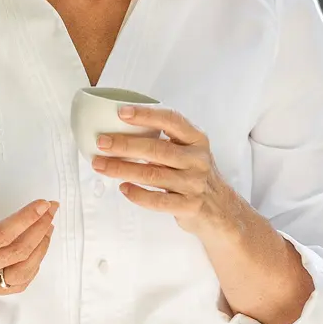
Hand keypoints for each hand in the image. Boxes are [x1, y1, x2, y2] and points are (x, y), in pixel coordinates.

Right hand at [0, 170, 58, 299]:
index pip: (0, 235)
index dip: (25, 219)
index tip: (42, 203)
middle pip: (17, 252)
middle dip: (40, 228)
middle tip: (51, 208)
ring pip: (22, 271)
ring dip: (41, 247)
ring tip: (48, 226)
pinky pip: (17, 284)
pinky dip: (33, 266)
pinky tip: (37, 248)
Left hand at [92, 104, 313, 323]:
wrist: (222, 211)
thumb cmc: (195, 176)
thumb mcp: (189, 152)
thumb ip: (165, 141)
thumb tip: (119, 129)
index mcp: (197, 140)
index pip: (172, 120)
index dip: (146, 115)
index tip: (122, 112)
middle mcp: (198, 159)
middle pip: (157, 149)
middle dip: (125, 144)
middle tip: (101, 142)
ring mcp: (195, 184)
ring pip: (153, 175)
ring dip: (122, 169)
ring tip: (100, 165)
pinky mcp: (190, 206)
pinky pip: (158, 201)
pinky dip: (138, 194)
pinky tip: (123, 188)